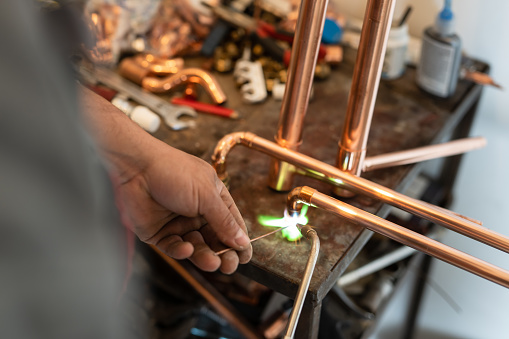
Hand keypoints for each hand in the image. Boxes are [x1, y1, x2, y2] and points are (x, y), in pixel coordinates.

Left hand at [79, 87, 251, 273]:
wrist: (136, 168)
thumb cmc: (174, 172)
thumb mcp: (206, 195)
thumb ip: (224, 221)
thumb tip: (243, 242)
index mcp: (213, 198)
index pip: (232, 223)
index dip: (240, 241)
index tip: (245, 257)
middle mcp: (197, 212)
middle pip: (216, 240)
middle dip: (224, 254)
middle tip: (229, 265)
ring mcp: (178, 224)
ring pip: (197, 247)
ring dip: (205, 256)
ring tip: (212, 263)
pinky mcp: (160, 234)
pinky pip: (174, 248)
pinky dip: (181, 251)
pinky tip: (186, 249)